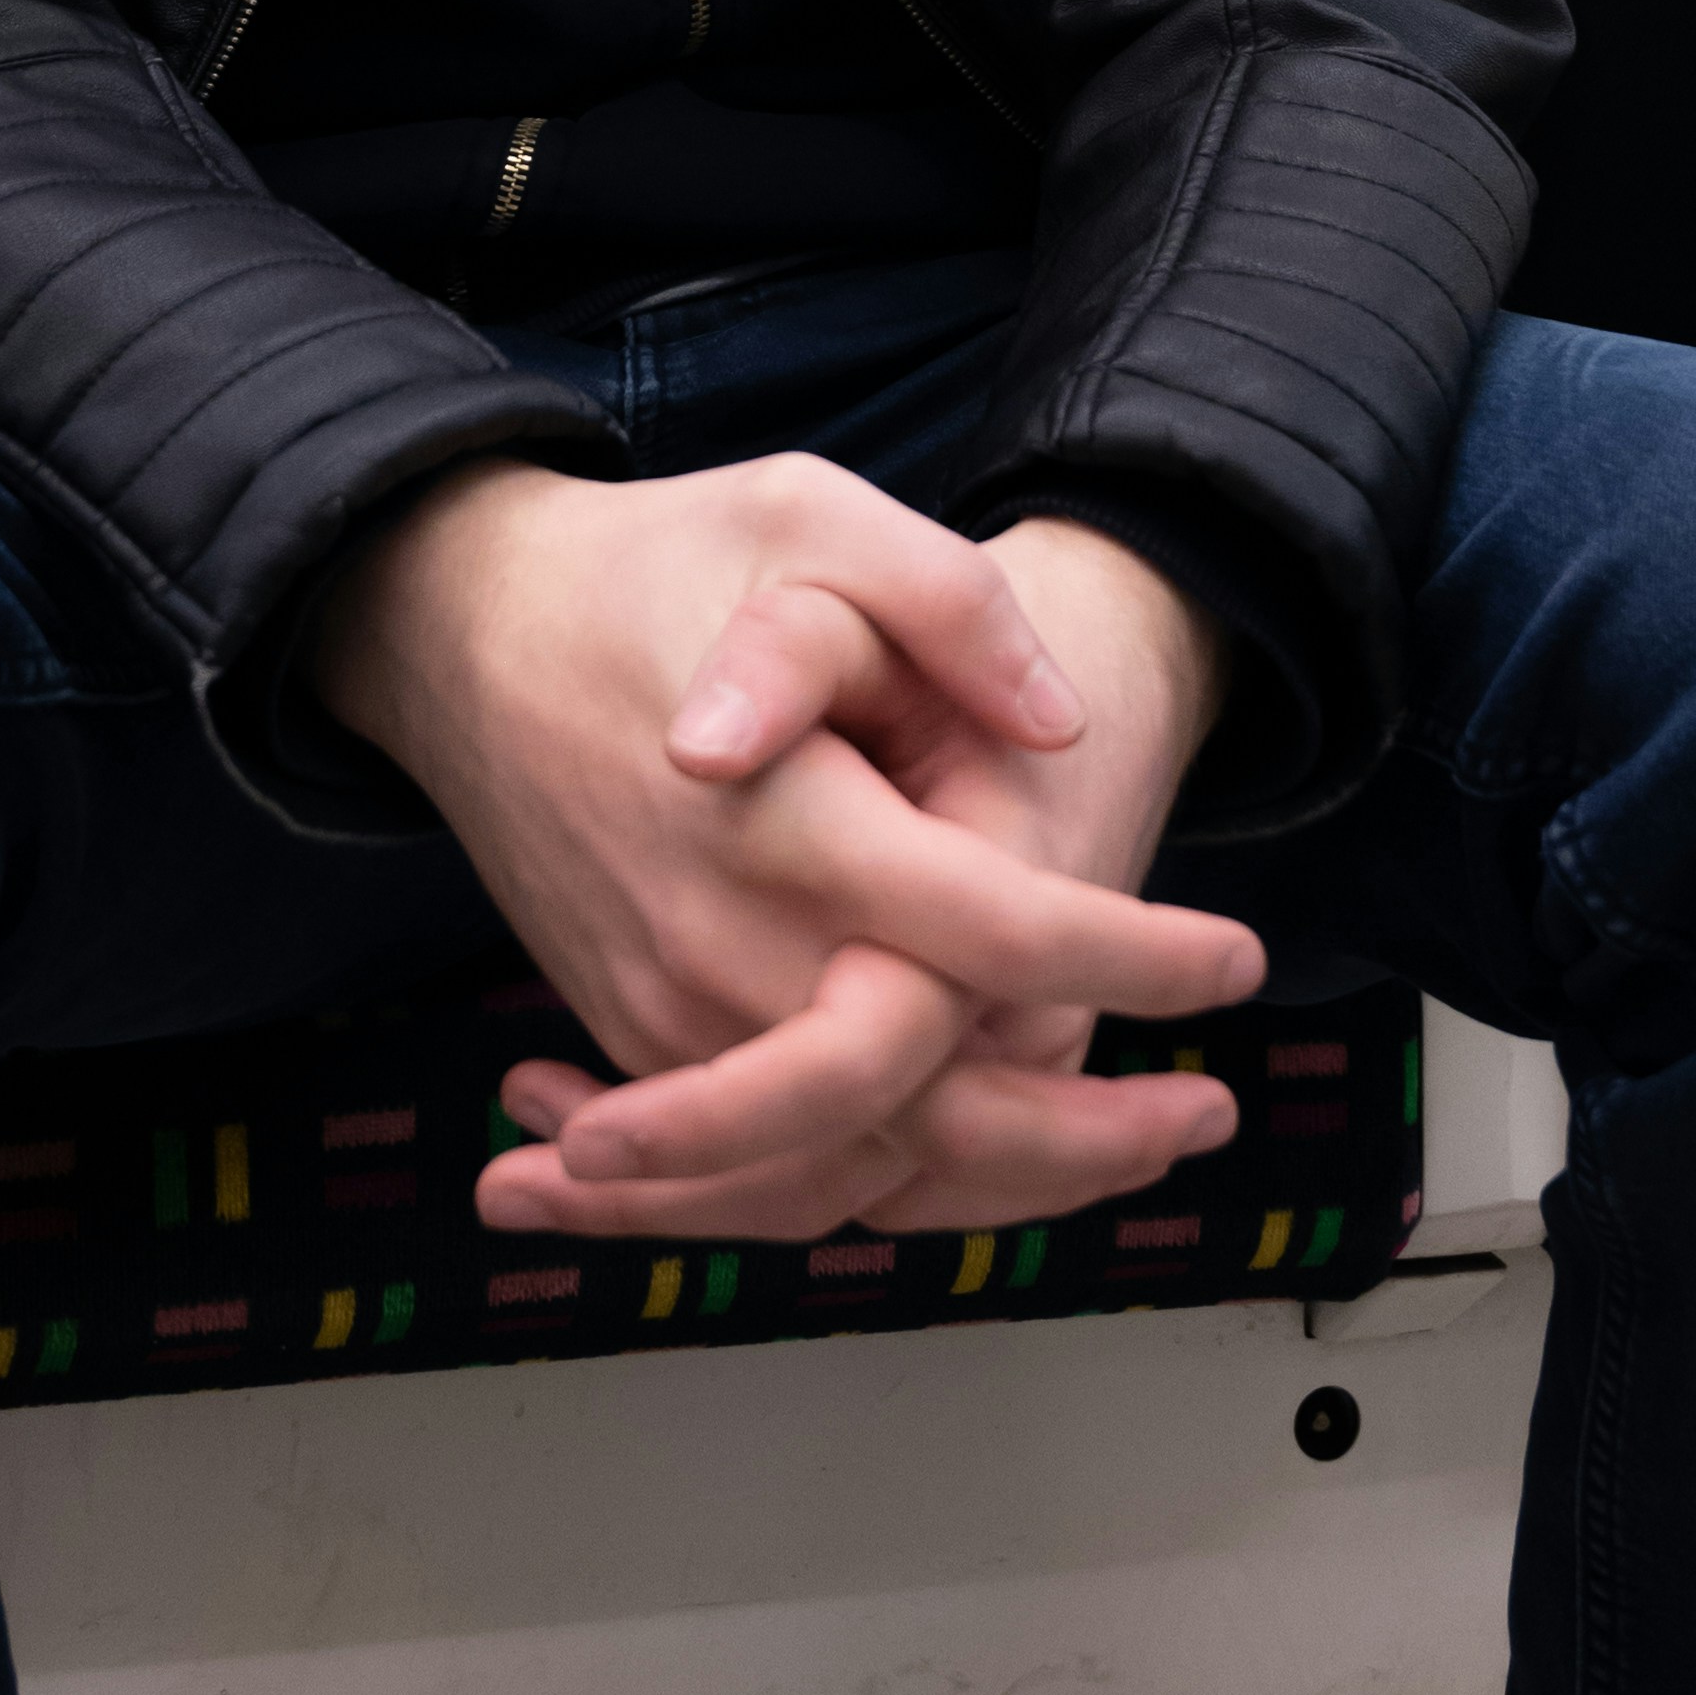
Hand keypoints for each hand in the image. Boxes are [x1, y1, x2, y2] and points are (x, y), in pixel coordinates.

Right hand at [311, 457, 1259, 1243]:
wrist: (461, 626)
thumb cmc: (658, 563)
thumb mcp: (812, 510)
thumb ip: (948, 601)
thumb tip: (1056, 726)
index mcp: (786, 817)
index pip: (989, 935)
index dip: (1130, 957)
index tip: (1234, 959)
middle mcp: (719, 941)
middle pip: (921, 1109)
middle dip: (1080, 1140)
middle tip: (1207, 1115)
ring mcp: (662, 1008)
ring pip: (845, 1165)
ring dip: (998, 1183)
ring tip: (1128, 1148)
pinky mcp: (631, 1032)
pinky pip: (764, 1162)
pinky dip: (881, 1184)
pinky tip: (984, 1163)